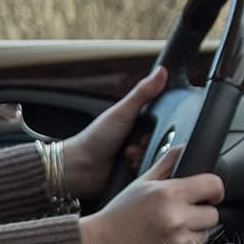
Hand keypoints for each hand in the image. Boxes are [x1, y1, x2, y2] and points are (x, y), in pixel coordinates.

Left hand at [60, 66, 168, 199]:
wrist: (81, 167)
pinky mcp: (135, 172)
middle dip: (150, 143)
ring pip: (157, 156)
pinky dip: (142, 169)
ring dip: (145, 157)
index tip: (151, 127)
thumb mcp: (122, 111)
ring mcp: (136, 155)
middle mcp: (137, 137)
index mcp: (135, 119)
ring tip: (129, 154)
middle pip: (161, 139)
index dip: (162, 123)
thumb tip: (161, 71)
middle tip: (137, 141)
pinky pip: (150, 171)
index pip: (161, 119)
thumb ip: (143, 92)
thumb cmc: (95, 138)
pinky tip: (130, 166)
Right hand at [77, 148, 223, 243]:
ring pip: (205, 235)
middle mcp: (175, 218)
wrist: (102, 241)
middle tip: (183, 213)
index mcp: (169, 194)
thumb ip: (166, 164)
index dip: (215, 189)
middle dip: (202, 213)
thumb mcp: (142, 182)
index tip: (209, 194)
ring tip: (171, 228)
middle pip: (214, 214)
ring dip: (194, 232)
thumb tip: (183, 148)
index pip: (214, 185)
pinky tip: (165, 241)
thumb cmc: (121, 212)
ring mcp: (176, 241)